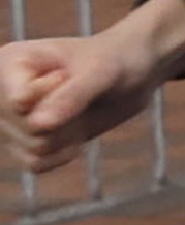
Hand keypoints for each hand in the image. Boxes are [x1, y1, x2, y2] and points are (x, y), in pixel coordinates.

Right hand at [0, 26, 170, 171]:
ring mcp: (10, 118)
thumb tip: (40, 125)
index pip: (18, 102)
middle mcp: (3, 91)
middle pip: (26, 127)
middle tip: (82, 93)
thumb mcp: (101, 71)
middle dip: (65, 117)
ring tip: (79, 109)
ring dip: (69, 135)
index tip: (65, 74)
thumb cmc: (115, 61)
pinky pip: (37, 164)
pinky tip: (76, 132)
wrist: (131, 73)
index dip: (53, 96)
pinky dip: (63, 153)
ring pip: (33, 148)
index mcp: (9, 62)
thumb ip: (72, 95)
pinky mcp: (25, 140)